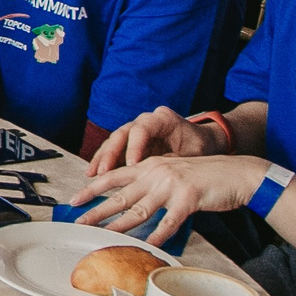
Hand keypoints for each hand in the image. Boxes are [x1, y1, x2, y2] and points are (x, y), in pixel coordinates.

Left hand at [71, 154, 268, 247]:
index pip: (113, 176)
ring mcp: (171, 185)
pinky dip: (158, 235)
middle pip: (120, 195)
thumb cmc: (205, 176)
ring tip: (103, 236)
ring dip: (119, 225)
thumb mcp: (172, 173)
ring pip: (139, 209)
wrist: (236, 173)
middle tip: (79, 222)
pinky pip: (169, 222)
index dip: (92, 188)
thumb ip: (152, 183)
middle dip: (97, 210)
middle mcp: (156, 173)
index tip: (75, 199)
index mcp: (150, 165)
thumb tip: (133, 201)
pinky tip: (147, 245)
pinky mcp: (189, 199)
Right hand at [86, 106, 218, 172]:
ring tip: (92, 175)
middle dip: (110, 154)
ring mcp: (135, 130)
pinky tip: (95, 175)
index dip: (134, 148)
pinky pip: (114, 150)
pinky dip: (105, 162)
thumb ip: (171, 162)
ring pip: (113, 141)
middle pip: (121, 134)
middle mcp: (144, 121)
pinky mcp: (130, 142)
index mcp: (162, 118)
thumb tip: (155, 177)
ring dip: (102, 158)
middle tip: (103, 172)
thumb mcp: (190, 155)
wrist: (202, 143)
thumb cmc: (199, 148)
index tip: (132, 166)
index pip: (142, 130)